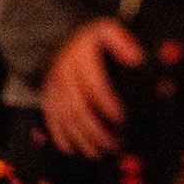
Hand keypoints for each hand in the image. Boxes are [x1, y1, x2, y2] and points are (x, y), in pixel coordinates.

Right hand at [41, 18, 143, 158]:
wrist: (59, 38)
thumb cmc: (88, 40)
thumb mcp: (106, 31)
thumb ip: (121, 42)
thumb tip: (136, 58)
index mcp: (80, 58)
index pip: (94, 84)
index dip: (107, 103)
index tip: (122, 118)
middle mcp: (63, 75)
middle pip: (78, 108)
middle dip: (97, 130)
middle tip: (115, 144)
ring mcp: (53, 88)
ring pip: (65, 118)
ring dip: (81, 138)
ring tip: (99, 152)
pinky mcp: (47, 97)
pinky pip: (50, 119)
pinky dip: (60, 136)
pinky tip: (72, 149)